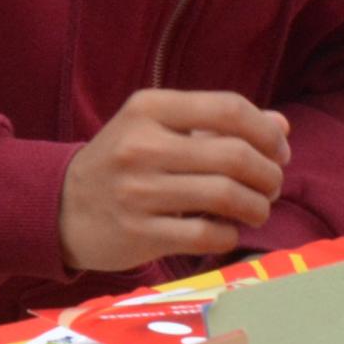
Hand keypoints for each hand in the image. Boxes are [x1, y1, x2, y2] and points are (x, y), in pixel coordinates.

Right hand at [61, 89, 289, 270]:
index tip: (278, 151)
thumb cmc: (122, 163)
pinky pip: (209, 235)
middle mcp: (141, 146)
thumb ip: (218, 124)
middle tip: (270, 185)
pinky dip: (230, 234)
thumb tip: (282, 126)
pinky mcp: (140, 234)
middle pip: (236, 155)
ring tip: (256, 209)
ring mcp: (139, 192)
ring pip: (227, 196)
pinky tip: (225, 230)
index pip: (229, 109)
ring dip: (257, 206)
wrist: (61, 207)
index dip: (267, 132)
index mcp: (148, 108)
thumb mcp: (158, 128)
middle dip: (269, 174)